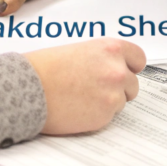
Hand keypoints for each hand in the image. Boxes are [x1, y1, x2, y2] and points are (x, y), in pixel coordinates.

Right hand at [25, 39, 145, 134]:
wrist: (28, 88)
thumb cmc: (46, 66)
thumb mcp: (80, 50)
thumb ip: (102, 58)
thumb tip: (117, 68)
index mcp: (111, 48)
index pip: (138, 58)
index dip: (130, 67)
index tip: (125, 72)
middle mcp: (117, 70)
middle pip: (132, 84)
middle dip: (118, 88)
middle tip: (94, 88)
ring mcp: (112, 95)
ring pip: (121, 101)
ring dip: (107, 102)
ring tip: (81, 97)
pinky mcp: (104, 116)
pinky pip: (108, 117)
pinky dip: (96, 115)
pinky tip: (77, 108)